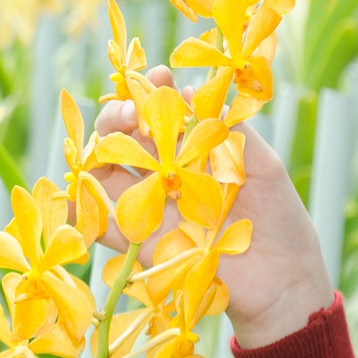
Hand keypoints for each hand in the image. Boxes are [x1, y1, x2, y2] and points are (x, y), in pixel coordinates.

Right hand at [91, 65, 335, 347]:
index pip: (167, 114)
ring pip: (109, 172)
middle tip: (130, 109)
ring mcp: (155, 207)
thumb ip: (230, 130)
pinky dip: (82, 211)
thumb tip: (192, 92)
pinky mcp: (145, 244)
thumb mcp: (263, 164)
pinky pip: (105, 226)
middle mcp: (171, 175)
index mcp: (198, 151)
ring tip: (113, 134)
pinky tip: (73, 193)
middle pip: (129, 137)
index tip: (159, 75)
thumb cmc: (280, 218)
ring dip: (102, 149)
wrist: (283, 281)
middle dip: (120, 114)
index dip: (157, 91)